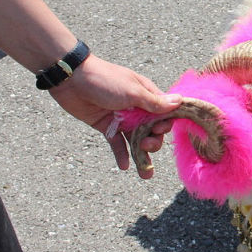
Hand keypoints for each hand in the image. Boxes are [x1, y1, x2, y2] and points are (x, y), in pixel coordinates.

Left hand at [48, 55, 181, 178]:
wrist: (72, 79)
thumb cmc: (105, 80)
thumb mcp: (133, 91)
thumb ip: (154, 102)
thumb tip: (179, 102)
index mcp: (147, 96)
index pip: (164, 114)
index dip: (165, 125)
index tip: (160, 130)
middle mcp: (137, 108)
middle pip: (152, 130)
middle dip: (153, 142)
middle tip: (145, 145)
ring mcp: (122, 118)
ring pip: (137, 140)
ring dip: (142, 156)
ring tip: (144, 172)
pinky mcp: (107, 127)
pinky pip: (118, 143)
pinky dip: (122, 155)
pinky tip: (125, 166)